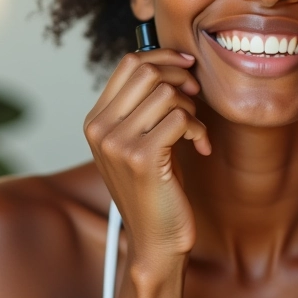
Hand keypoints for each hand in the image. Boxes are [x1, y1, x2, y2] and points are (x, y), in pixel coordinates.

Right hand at [83, 49, 210, 276]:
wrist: (155, 241)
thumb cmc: (156, 189)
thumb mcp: (141, 141)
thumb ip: (144, 105)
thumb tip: (169, 62)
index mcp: (96, 121)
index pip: (128, 64)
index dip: (162, 56)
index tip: (187, 66)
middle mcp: (100, 129)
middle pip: (147, 71)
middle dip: (181, 77)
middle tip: (196, 96)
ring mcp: (117, 143)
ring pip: (166, 93)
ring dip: (192, 107)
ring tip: (195, 130)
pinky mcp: (142, 158)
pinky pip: (181, 118)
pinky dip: (199, 129)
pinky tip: (201, 147)